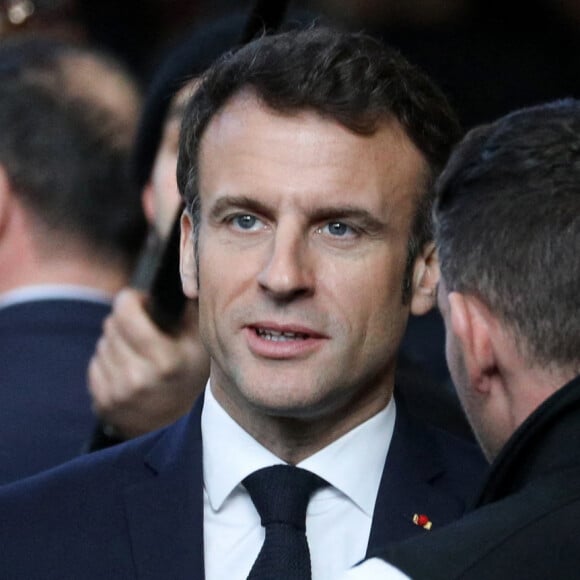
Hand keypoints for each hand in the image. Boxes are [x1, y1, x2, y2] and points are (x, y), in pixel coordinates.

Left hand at [88, 288, 209, 437]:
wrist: (181, 425)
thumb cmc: (193, 377)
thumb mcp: (200, 344)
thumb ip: (189, 310)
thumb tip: (181, 280)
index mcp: (164, 360)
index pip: (124, 312)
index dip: (132, 300)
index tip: (142, 302)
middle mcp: (138, 378)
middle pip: (111, 326)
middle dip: (125, 321)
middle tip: (144, 332)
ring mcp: (119, 394)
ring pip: (101, 345)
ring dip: (116, 343)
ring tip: (138, 354)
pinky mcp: (105, 405)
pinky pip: (94, 366)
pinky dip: (108, 363)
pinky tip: (128, 370)